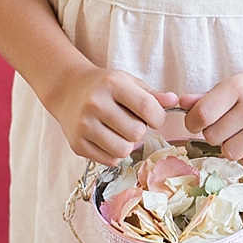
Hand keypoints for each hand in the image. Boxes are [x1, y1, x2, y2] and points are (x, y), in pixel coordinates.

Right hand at [44, 65, 180, 163]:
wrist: (67, 89)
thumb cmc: (103, 86)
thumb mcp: (128, 82)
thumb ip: (152, 94)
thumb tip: (175, 101)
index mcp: (112, 84)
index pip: (148, 109)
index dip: (158, 118)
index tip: (153, 118)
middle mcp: (95, 103)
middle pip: (137, 133)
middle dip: (139, 130)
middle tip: (129, 122)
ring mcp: (84, 125)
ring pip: (123, 150)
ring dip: (127, 144)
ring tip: (119, 132)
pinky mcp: (77, 144)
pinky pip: (110, 160)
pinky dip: (113, 153)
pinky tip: (107, 139)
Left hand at [179, 66, 242, 167]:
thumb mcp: (232, 86)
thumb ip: (205, 99)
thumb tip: (180, 104)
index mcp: (237, 87)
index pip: (201, 115)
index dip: (193, 122)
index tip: (198, 122)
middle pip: (212, 136)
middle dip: (214, 134)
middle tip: (226, 126)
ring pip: (229, 152)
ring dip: (229, 147)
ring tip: (239, 135)